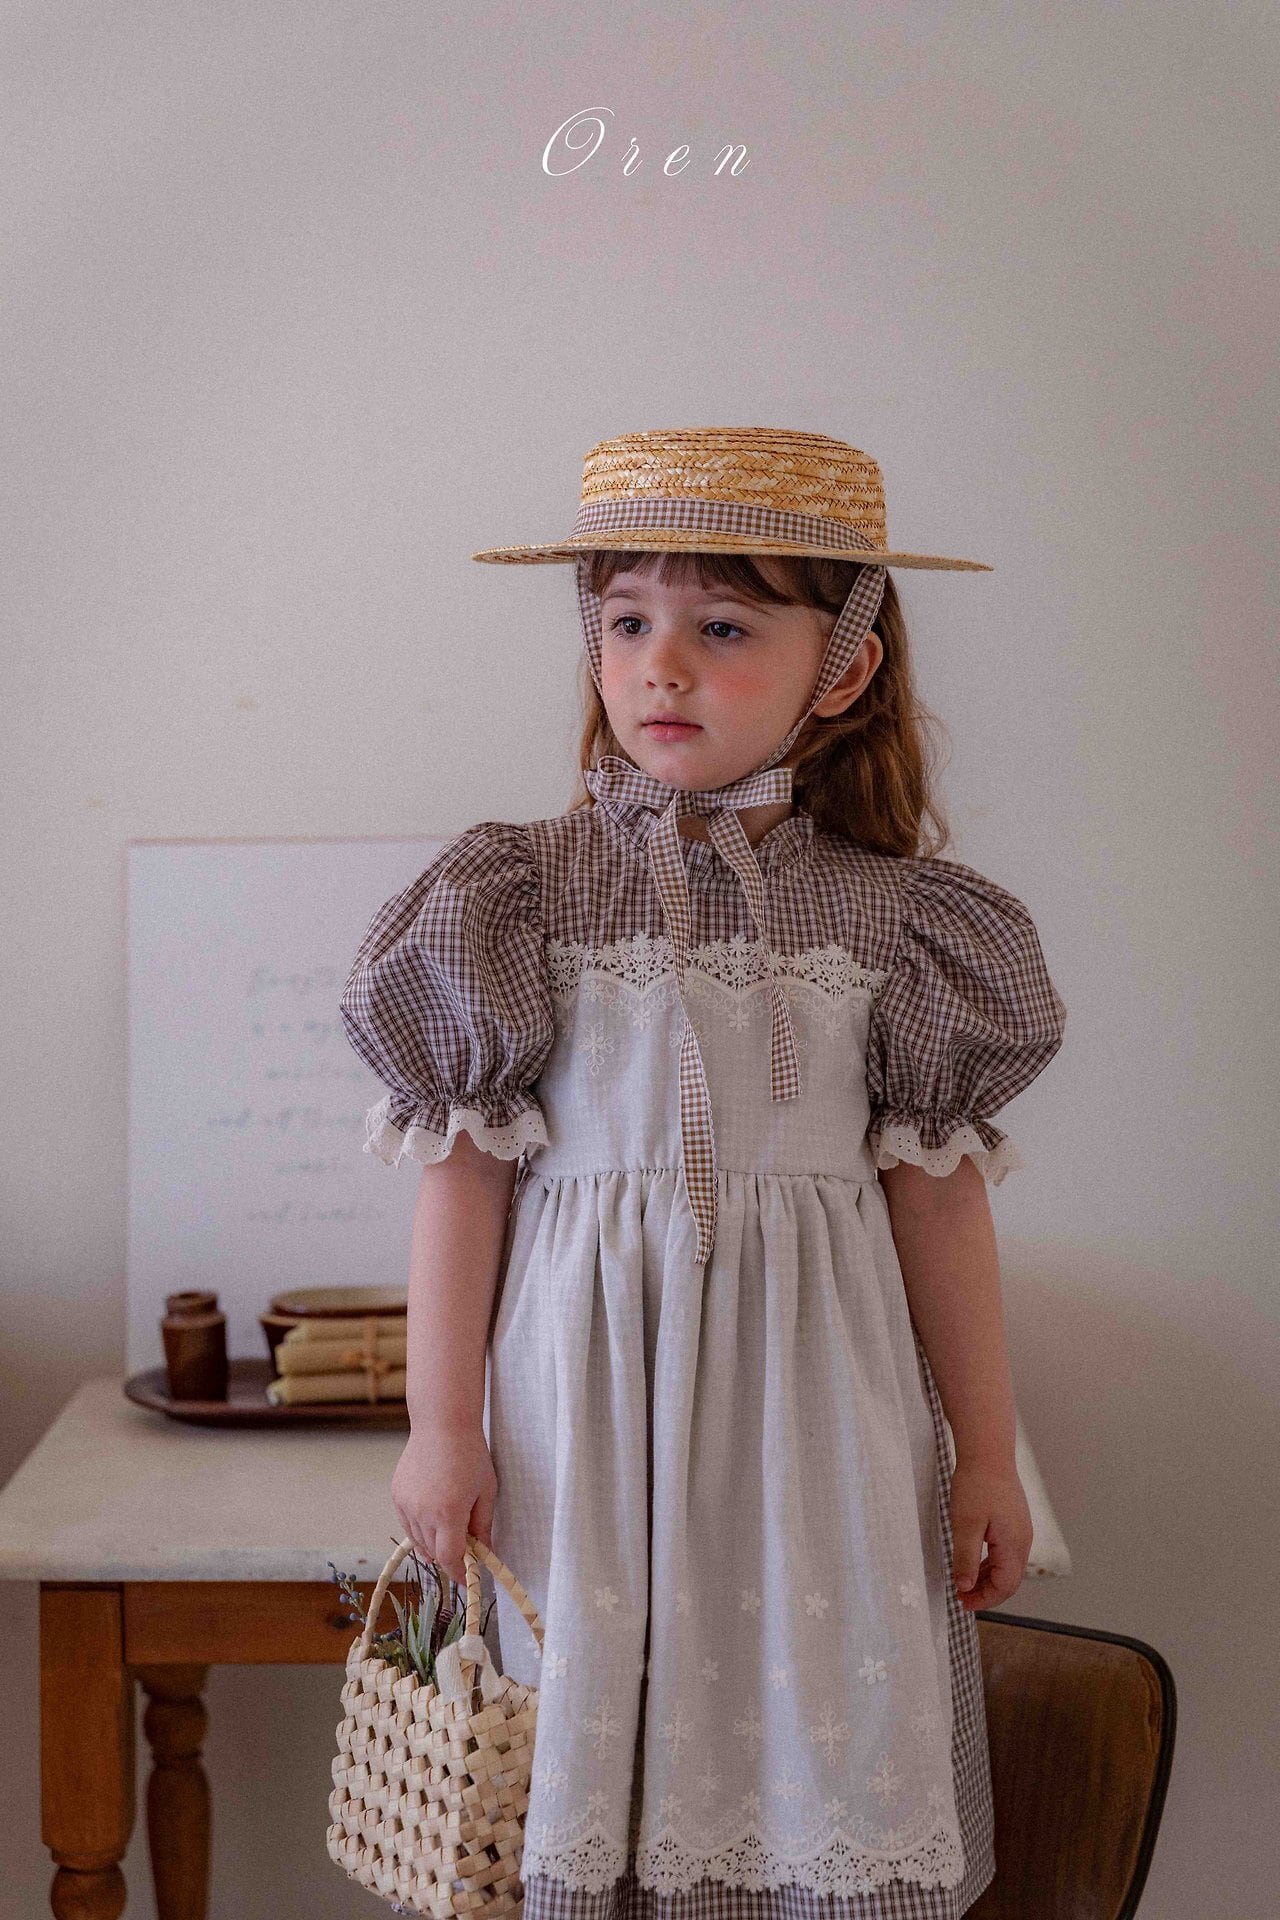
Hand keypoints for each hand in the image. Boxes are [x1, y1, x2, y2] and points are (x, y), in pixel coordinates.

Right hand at [390, 1421, 497, 1586]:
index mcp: (449, 1514)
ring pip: (419, 1540)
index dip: (460, 1574)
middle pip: (434, 1553)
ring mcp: (406, 1504)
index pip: (450, 1559)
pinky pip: (408, 1524)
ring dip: (434, 1543)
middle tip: (466, 1548)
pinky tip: (433, 1515)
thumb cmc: (470, 1453)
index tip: (469, 1580)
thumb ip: (483, 1526)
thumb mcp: (486, 1491)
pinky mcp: (397, 1495)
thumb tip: (485, 1553)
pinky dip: (420, 1528)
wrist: (442, 1422)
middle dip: (450, 1557)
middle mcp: (423, 1513)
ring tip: (450, 1524)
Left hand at [948, 1456, 1032, 1610]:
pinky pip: (1005, 1550)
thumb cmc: (976, 1485)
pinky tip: (974, 1560)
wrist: (987, 1451)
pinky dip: (991, 1561)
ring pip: (1007, 1565)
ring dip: (987, 1577)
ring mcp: (1020, 1529)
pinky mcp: (1014, 1520)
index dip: (984, 1599)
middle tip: (961, 1595)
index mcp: (1014, 1545)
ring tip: (964, 1581)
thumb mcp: (965, 1525)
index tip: (962, 1602)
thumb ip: (966, 1559)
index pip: (1005, 1586)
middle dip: (986, 1591)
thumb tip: (965, 1587)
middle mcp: (1023, 1540)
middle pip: (1009, 1579)